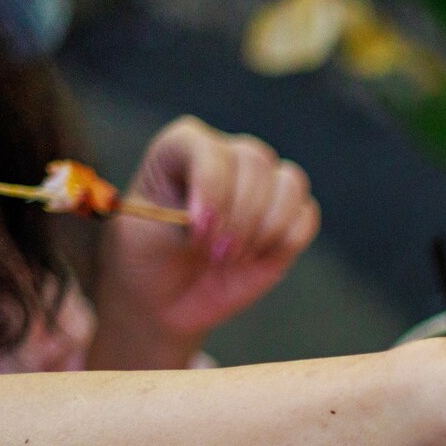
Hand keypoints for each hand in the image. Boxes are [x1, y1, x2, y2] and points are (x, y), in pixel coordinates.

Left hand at [94, 117, 319, 358]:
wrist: (162, 299)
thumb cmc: (144, 258)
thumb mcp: (140, 229)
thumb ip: (179, 212)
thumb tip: (227, 218)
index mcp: (183, 149)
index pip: (208, 147)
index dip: (211, 186)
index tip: (196, 229)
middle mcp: (227, 159)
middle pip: (254, 162)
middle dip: (238, 216)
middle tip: (213, 255)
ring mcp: (260, 189)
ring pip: (290, 183)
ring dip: (266, 226)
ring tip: (235, 257)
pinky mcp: (285, 221)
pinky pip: (306, 216)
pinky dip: (287, 239)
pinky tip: (257, 258)